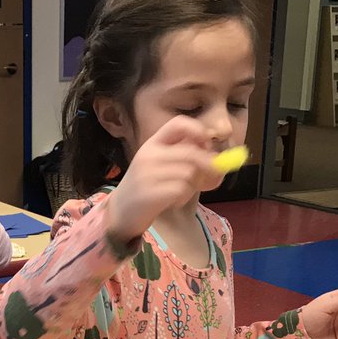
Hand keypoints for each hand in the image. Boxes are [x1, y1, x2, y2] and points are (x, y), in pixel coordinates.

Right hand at [104, 116, 229, 247]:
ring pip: (189, 173)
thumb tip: (218, 159)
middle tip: (216, 175)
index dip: (197, 130)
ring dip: (194, 185)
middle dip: (209, 164)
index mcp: (151, 145)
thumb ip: (184, 160)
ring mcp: (148, 174)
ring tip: (182, 192)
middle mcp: (149, 155)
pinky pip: (182, 190)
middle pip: (190, 153)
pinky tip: (173, 202)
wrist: (119, 215)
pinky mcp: (151, 193)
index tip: (207, 144)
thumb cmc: (146, 190)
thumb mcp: (159, 167)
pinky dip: (185, 197)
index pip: (178, 124)